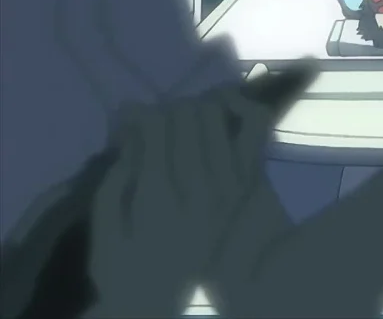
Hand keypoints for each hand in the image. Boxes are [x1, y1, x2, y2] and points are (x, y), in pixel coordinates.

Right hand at [85, 62, 318, 316]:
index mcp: (160, 198)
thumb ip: (114, 185)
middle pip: (185, 114)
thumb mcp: (105, 240)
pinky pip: (254, 125)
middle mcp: (201, 183)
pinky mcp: (249, 179)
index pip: (156, 125)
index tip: (127, 119)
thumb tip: (131, 135)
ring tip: (181, 120)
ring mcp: (231, 180)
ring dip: (193, 108)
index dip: (137, 113)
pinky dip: (240, 105)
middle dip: (162, 110)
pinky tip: (221, 107)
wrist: (186, 301)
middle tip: (152, 125)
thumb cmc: (134, 274)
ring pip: (215, 113)